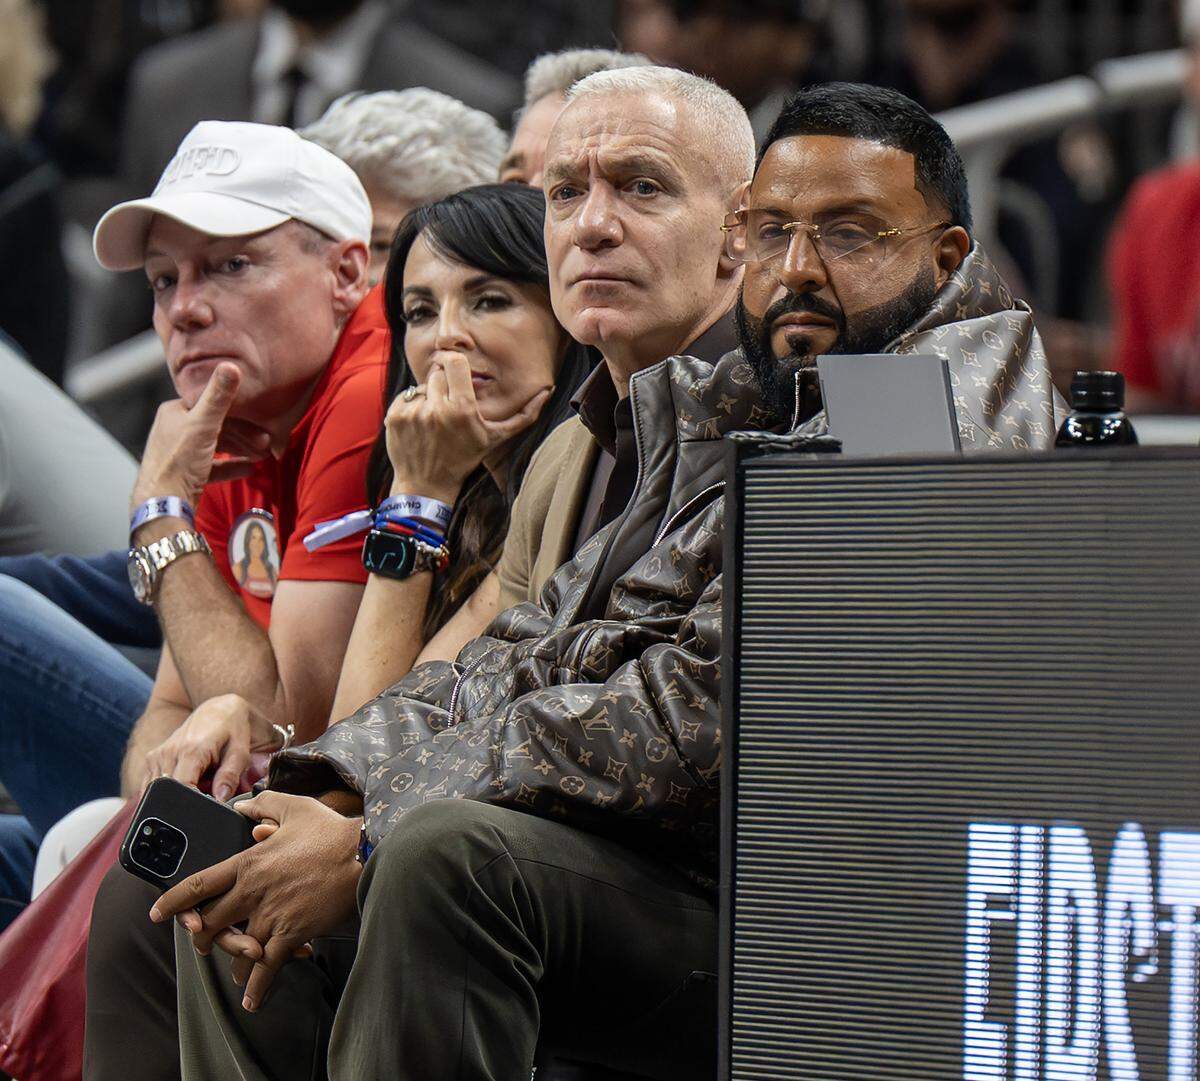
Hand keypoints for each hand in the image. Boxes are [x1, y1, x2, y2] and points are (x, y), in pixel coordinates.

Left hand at [131, 362, 270, 513]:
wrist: (164, 501)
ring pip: (216, 446)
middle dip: (243, 434)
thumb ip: (219, 396)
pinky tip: (249, 469)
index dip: (237, 410)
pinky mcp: (187, 473)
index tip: (258, 417)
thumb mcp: (203, 424)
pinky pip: (213, 466)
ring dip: (240, 449)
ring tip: (262, 454)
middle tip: (265, 441)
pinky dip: (231, 466)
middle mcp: (174, 429)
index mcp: (175, 412)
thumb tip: (231, 365)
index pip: (210, 404)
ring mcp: (180, 453)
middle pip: (216, 427)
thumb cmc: (180, 460)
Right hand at [140, 694, 278, 801]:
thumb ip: (230, 776)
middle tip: (204, 793)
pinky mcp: (152, 758)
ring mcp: (157, 755)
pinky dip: (165, 790)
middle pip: (168, 792)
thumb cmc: (232, 730)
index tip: (205, 807)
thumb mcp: (240, 752)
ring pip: (158, 791)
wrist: (218, 709)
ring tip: (196, 783)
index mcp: (191, 751)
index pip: (182, 787)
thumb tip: (220, 799)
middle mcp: (169, 753)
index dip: (193, 802)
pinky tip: (184, 781)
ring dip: (175, 794)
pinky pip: (151, 785)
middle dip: (185, 801)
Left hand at [150, 791, 362, 1010]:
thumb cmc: (331, 831)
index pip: (197, 885)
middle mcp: (251, 892)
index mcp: (247, 862)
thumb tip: (242, 807)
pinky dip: (258, 987)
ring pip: (236, 951)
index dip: (172, 902)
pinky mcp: (291, 934)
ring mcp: (270, 916)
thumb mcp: (295, 807)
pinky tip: (254, 1000)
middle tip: (205, 944)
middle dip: (203, 938)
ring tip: (237, 971)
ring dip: (234, 962)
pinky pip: (265, 969)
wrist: (363, 855)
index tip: (157, 914)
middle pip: (209, 925)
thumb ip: (264, 805)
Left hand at [386, 353, 550, 503]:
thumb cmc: (464, 458)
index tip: (459, 377)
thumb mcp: (496, 438)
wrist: (427, 484)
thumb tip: (548, 392)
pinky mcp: (394, 417)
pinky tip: (420, 426)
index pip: (455, 362)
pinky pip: (405, 396)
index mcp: (462, 410)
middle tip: (448, 406)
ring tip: (434, 420)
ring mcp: (413, 413)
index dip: (456, 366)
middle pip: (438, 373)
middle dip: (444, 385)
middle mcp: (436, 409)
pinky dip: (412, 407)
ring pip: (422, 385)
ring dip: (429, 397)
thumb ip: (523, 415)